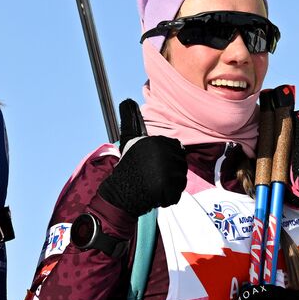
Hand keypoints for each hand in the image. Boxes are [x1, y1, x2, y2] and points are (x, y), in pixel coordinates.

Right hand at [97, 101, 186, 216]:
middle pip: (181, 166)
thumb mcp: (129, 140)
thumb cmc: (127, 169)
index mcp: (158, 140)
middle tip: (151, 177)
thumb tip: (127, 100)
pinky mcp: (167, 186)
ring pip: (180, 180)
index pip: (177, 151)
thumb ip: (130, 121)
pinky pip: (176, 194)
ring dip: (169, 186)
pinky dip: (167, 198)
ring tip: (152, 185)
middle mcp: (163, 151)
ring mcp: (167, 168)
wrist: (118, 193)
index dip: (166, 162)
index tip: (151, 166)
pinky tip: (153, 195)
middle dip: (170, 174)